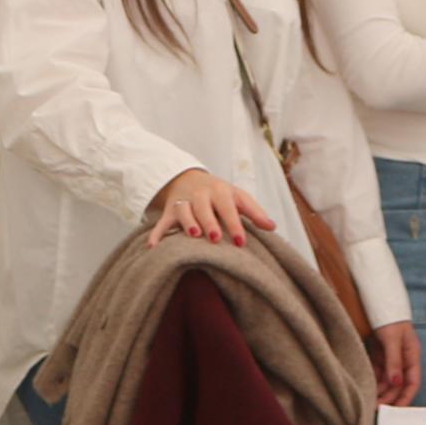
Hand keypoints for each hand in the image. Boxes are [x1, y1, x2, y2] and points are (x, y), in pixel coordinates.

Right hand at [147, 167, 278, 248]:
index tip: (241, 242)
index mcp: (221, 191)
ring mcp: (184, 202)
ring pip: (184, 211)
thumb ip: (254, 212)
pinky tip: (153, 246)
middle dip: (209, 222)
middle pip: (204, 208)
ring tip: (194, 235)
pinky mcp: (170, 211)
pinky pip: (162, 222)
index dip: (235, 224)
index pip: (229, 207)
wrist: (189, 178)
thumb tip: (272, 227)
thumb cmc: (220, 194)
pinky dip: (157, 233)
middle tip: (215, 238)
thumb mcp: (238, 198)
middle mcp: (201, 195)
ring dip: (187, 222)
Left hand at [371, 323, 422, 405]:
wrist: (377, 301)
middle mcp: (402, 359)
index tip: (397, 410)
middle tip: (376, 408)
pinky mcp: (379, 355)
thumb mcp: (392, 339)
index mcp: (412, 355)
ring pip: (387, 381)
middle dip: (389, 398)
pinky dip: (373, 381)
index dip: (406, 397)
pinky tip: (366, 389)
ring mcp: (390, 358)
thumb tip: (396, 383)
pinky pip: (377, 373)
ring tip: (368, 402)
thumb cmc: (389, 317)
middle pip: (398, 385)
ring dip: (380, 392)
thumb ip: (394, 361)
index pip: (413, 382)